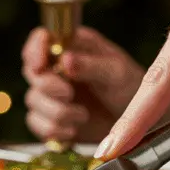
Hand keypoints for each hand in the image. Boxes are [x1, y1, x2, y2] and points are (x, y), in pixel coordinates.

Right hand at [22, 26, 144, 143]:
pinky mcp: (51, 119)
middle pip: (31, 71)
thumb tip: (65, 59)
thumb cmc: (130, 89)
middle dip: (47, 86)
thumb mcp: (116, 72)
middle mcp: (57, 68)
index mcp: (73, 47)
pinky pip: (37, 124)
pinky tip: (73, 130)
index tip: (40, 65)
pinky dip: (54, 129)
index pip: (41, 39)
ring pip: (33, 100)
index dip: (34, 49)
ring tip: (83, 115)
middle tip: (69, 94)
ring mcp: (52, 95)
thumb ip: (90, 65)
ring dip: (57, 112)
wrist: (138, 125)